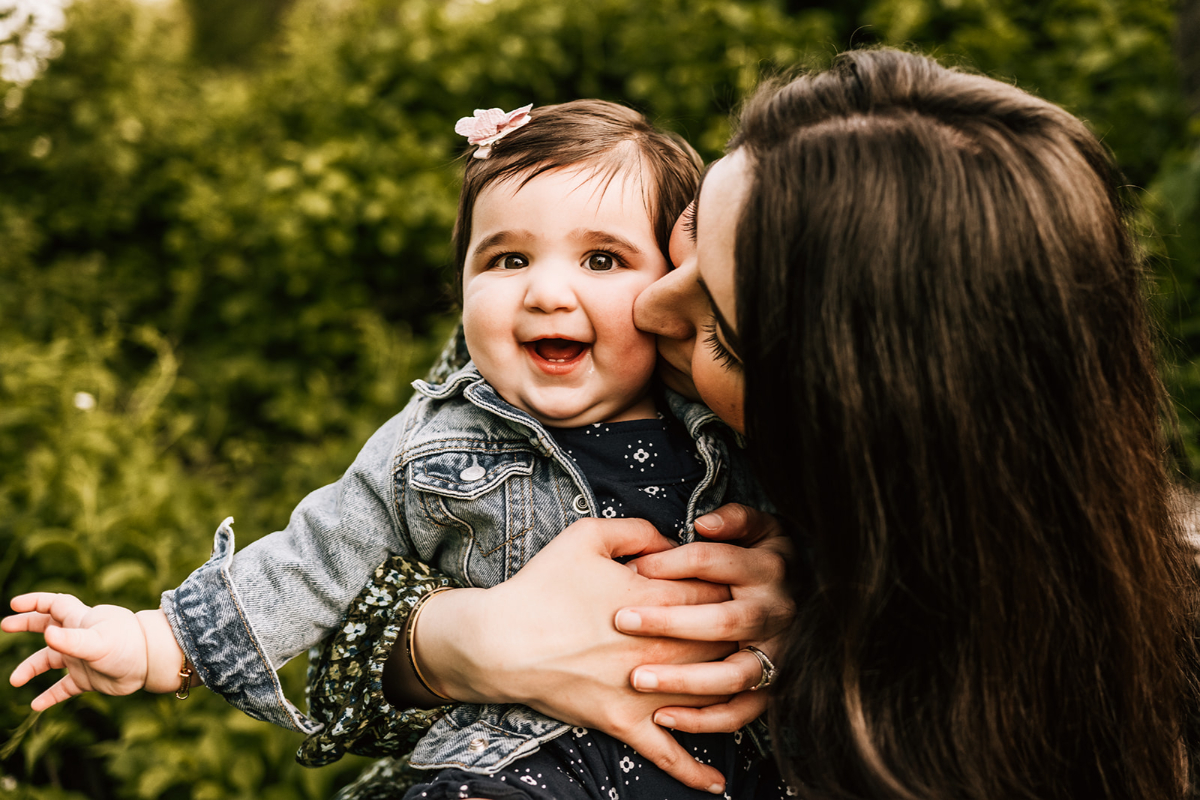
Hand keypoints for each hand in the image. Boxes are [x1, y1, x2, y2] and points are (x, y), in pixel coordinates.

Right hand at [3, 593, 184, 708]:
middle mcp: (79, 637)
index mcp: (81, 620)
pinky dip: (49, 696)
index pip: (54, 605)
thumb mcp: (98, 642)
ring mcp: (82, 658)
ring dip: (30, 669)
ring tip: (14, 680)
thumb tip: (47, 633)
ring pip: (50, 661)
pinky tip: (36, 706)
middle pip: (47, 626)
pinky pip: (63, 688)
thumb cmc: (128, 645)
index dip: (35, 602)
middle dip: (27, 624)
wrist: (152, 664)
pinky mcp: (88, 679)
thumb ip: (72, 639)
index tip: (14, 604)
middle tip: (5, 627)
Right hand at [415, 517, 736, 793]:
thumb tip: (672, 541)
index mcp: (656, 601)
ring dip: (729, 687)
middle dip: (735, 633)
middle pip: (721, 642)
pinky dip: (694, 770)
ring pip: (707, 693)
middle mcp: (660, 649)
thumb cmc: (542, 586)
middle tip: (739, 626)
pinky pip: (666, 754)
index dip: (725, 588)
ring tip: (743, 680)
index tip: (726, 585)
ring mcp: (646, 692)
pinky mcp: (624, 723)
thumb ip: (637, 530)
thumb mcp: (587, 537)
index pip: (715, 595)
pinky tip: (717, 783)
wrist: (501, 642)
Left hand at [617, 503, 793, 732]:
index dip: (670, 563)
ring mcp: (777, 654)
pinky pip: (740, 712)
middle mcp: (777, 613)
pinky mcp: (771, 687)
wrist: (818, 599)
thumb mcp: (761, 527)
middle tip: (622, 621)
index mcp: (769, 568)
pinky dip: (704, 720)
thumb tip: (705, 524)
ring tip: (638, 678)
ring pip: (732, 675)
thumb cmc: (763, 558)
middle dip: (670, 622)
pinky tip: (663, 716)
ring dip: (684, 680)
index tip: (631, 569)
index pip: (714, 562)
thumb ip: (736, 519)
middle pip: (724, 620)